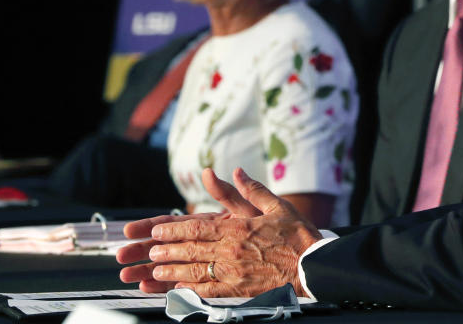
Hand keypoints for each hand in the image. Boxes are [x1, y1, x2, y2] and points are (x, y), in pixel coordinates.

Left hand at [117, 168, 321, 296]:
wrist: (313, 266)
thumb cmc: (298, 235)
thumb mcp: (277, 206)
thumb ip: (252, 189)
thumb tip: (236, 171)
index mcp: (238, 228)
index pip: (197, 227)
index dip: (173, 229)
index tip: (157, 230)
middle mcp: (231, 251)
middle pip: (190, 249)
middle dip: (166, 249)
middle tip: (149, 250)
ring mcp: (233, 272)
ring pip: (194, 271)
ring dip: (171, 270)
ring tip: (155, 270)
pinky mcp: (238, 290)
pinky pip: (208, 290)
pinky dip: (190, 290)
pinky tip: (178, 289)